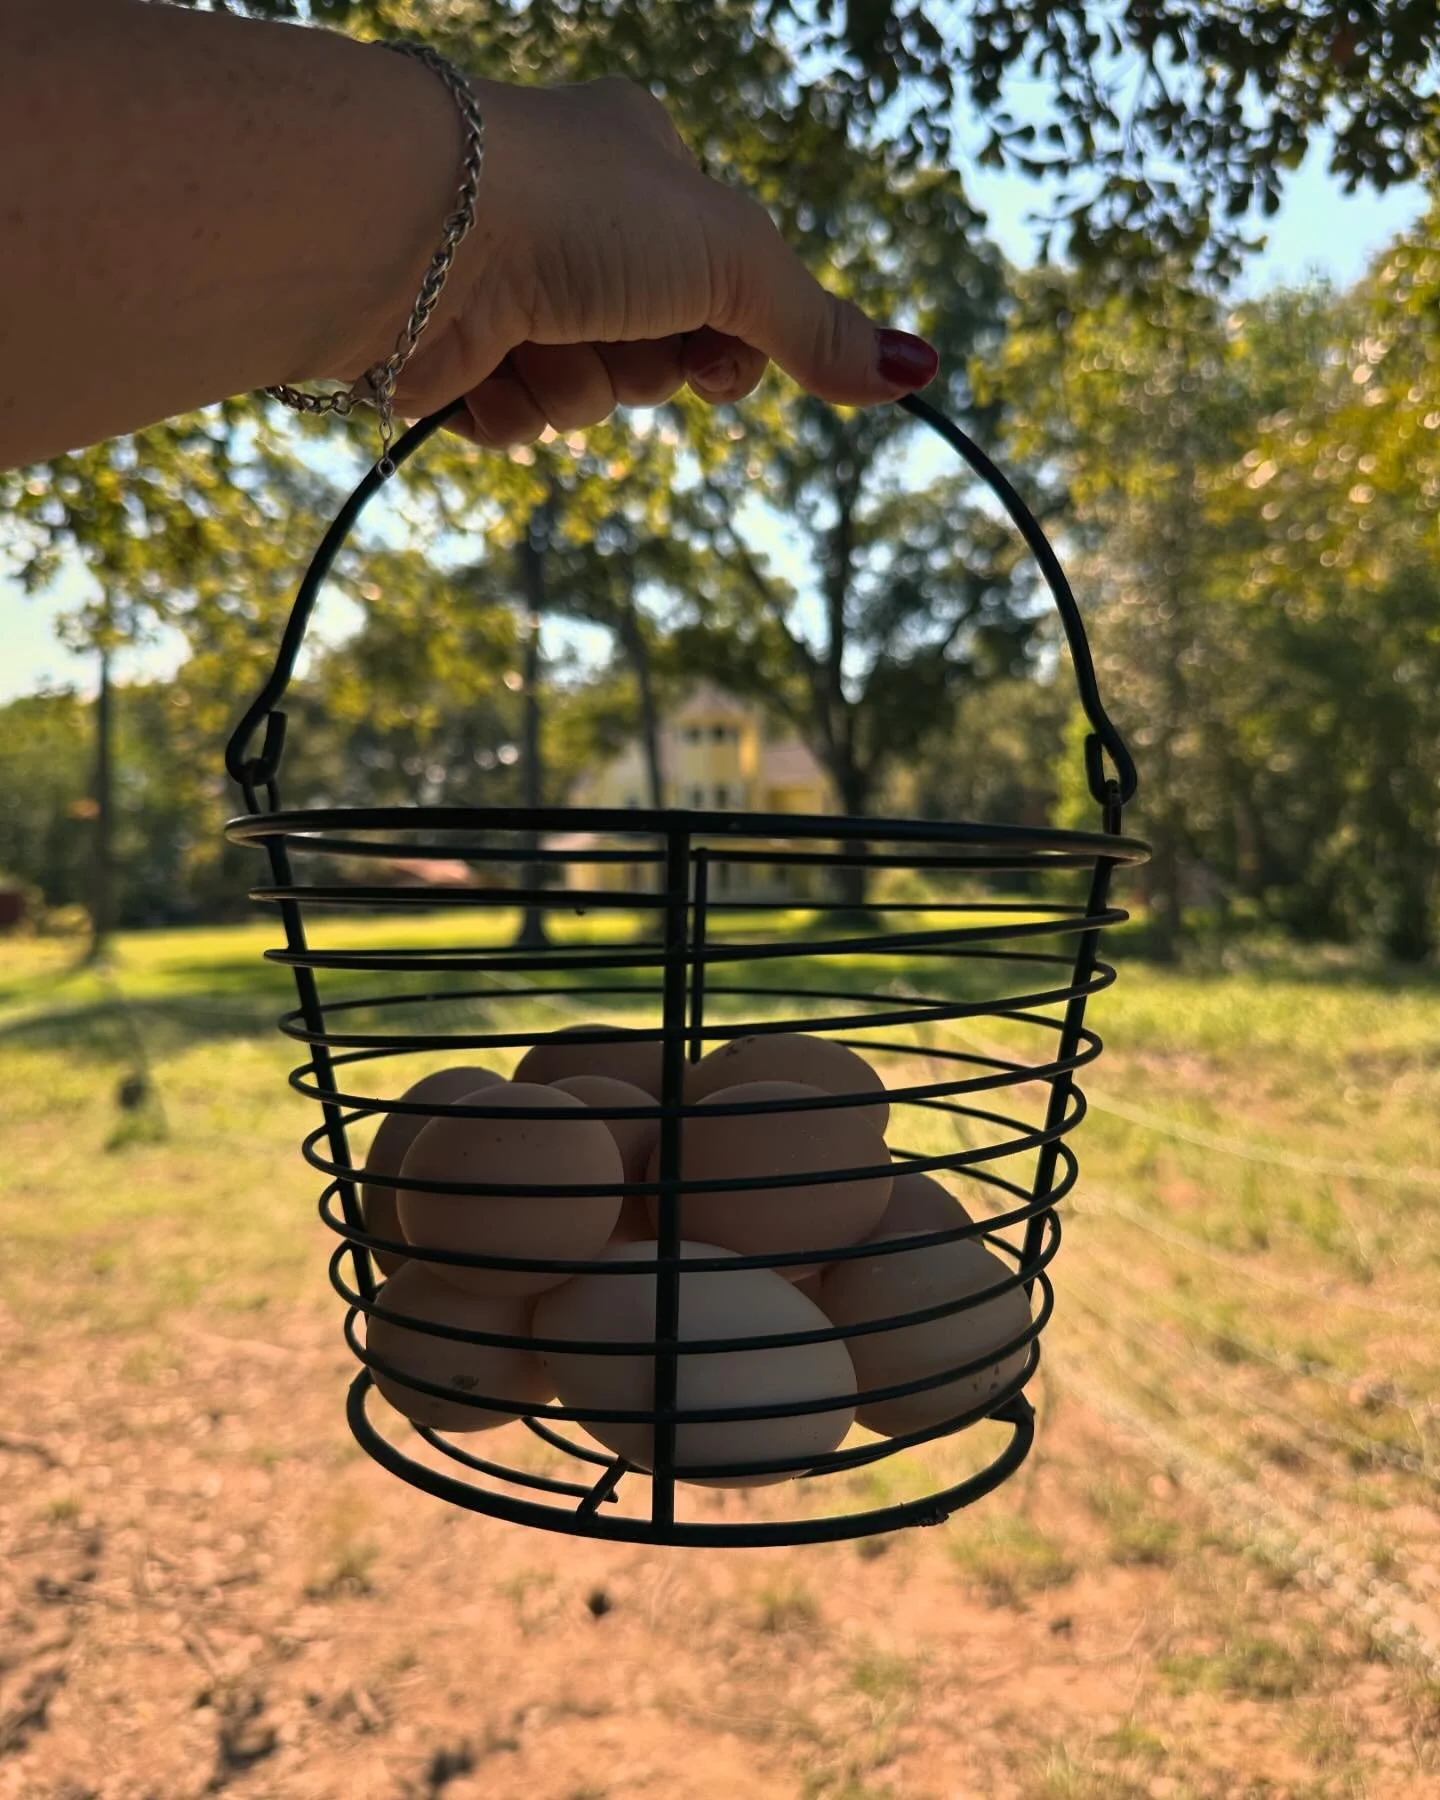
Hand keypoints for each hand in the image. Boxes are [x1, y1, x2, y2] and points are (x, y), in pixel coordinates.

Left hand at [350, 77, 939, 446]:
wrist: (413, 232)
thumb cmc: (580, 211)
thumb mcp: (731, 259)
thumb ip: (815, 326)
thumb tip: (917, 374)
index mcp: (647, 170)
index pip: (726, 290)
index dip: (728, 341)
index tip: (713, 354)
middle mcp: (578, 223)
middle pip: (656, 354)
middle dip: (641, 363)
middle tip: (612, 322)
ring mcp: (510, 286)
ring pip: (586, 396)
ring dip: (574, 387)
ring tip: (536, 334)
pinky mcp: (450, 349)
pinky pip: (514, 421)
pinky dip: (507, 408)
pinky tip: (480, 363)